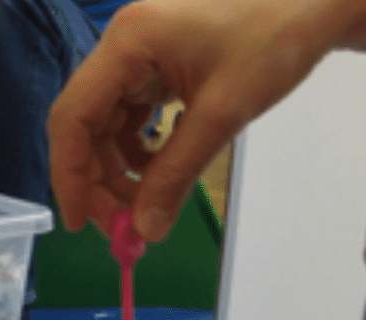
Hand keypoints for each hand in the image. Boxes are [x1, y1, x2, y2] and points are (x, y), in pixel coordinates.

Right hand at [48, 0, 365, 241]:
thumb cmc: (274, 41)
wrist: (317, 5)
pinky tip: (158, 169)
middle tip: (120, 224)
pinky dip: (137, 151)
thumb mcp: (223, 113)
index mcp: (127, 44)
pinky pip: (130, 117)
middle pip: (85, 125)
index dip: (69, 175)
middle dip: (97, 179)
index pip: (73, 118)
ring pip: (105, 126)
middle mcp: (121, 47)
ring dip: (118, 169)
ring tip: (144, 202)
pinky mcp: (154, 65)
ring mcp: (137, 55)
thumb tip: (145, 231)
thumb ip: (176, 174)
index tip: (79, 222)